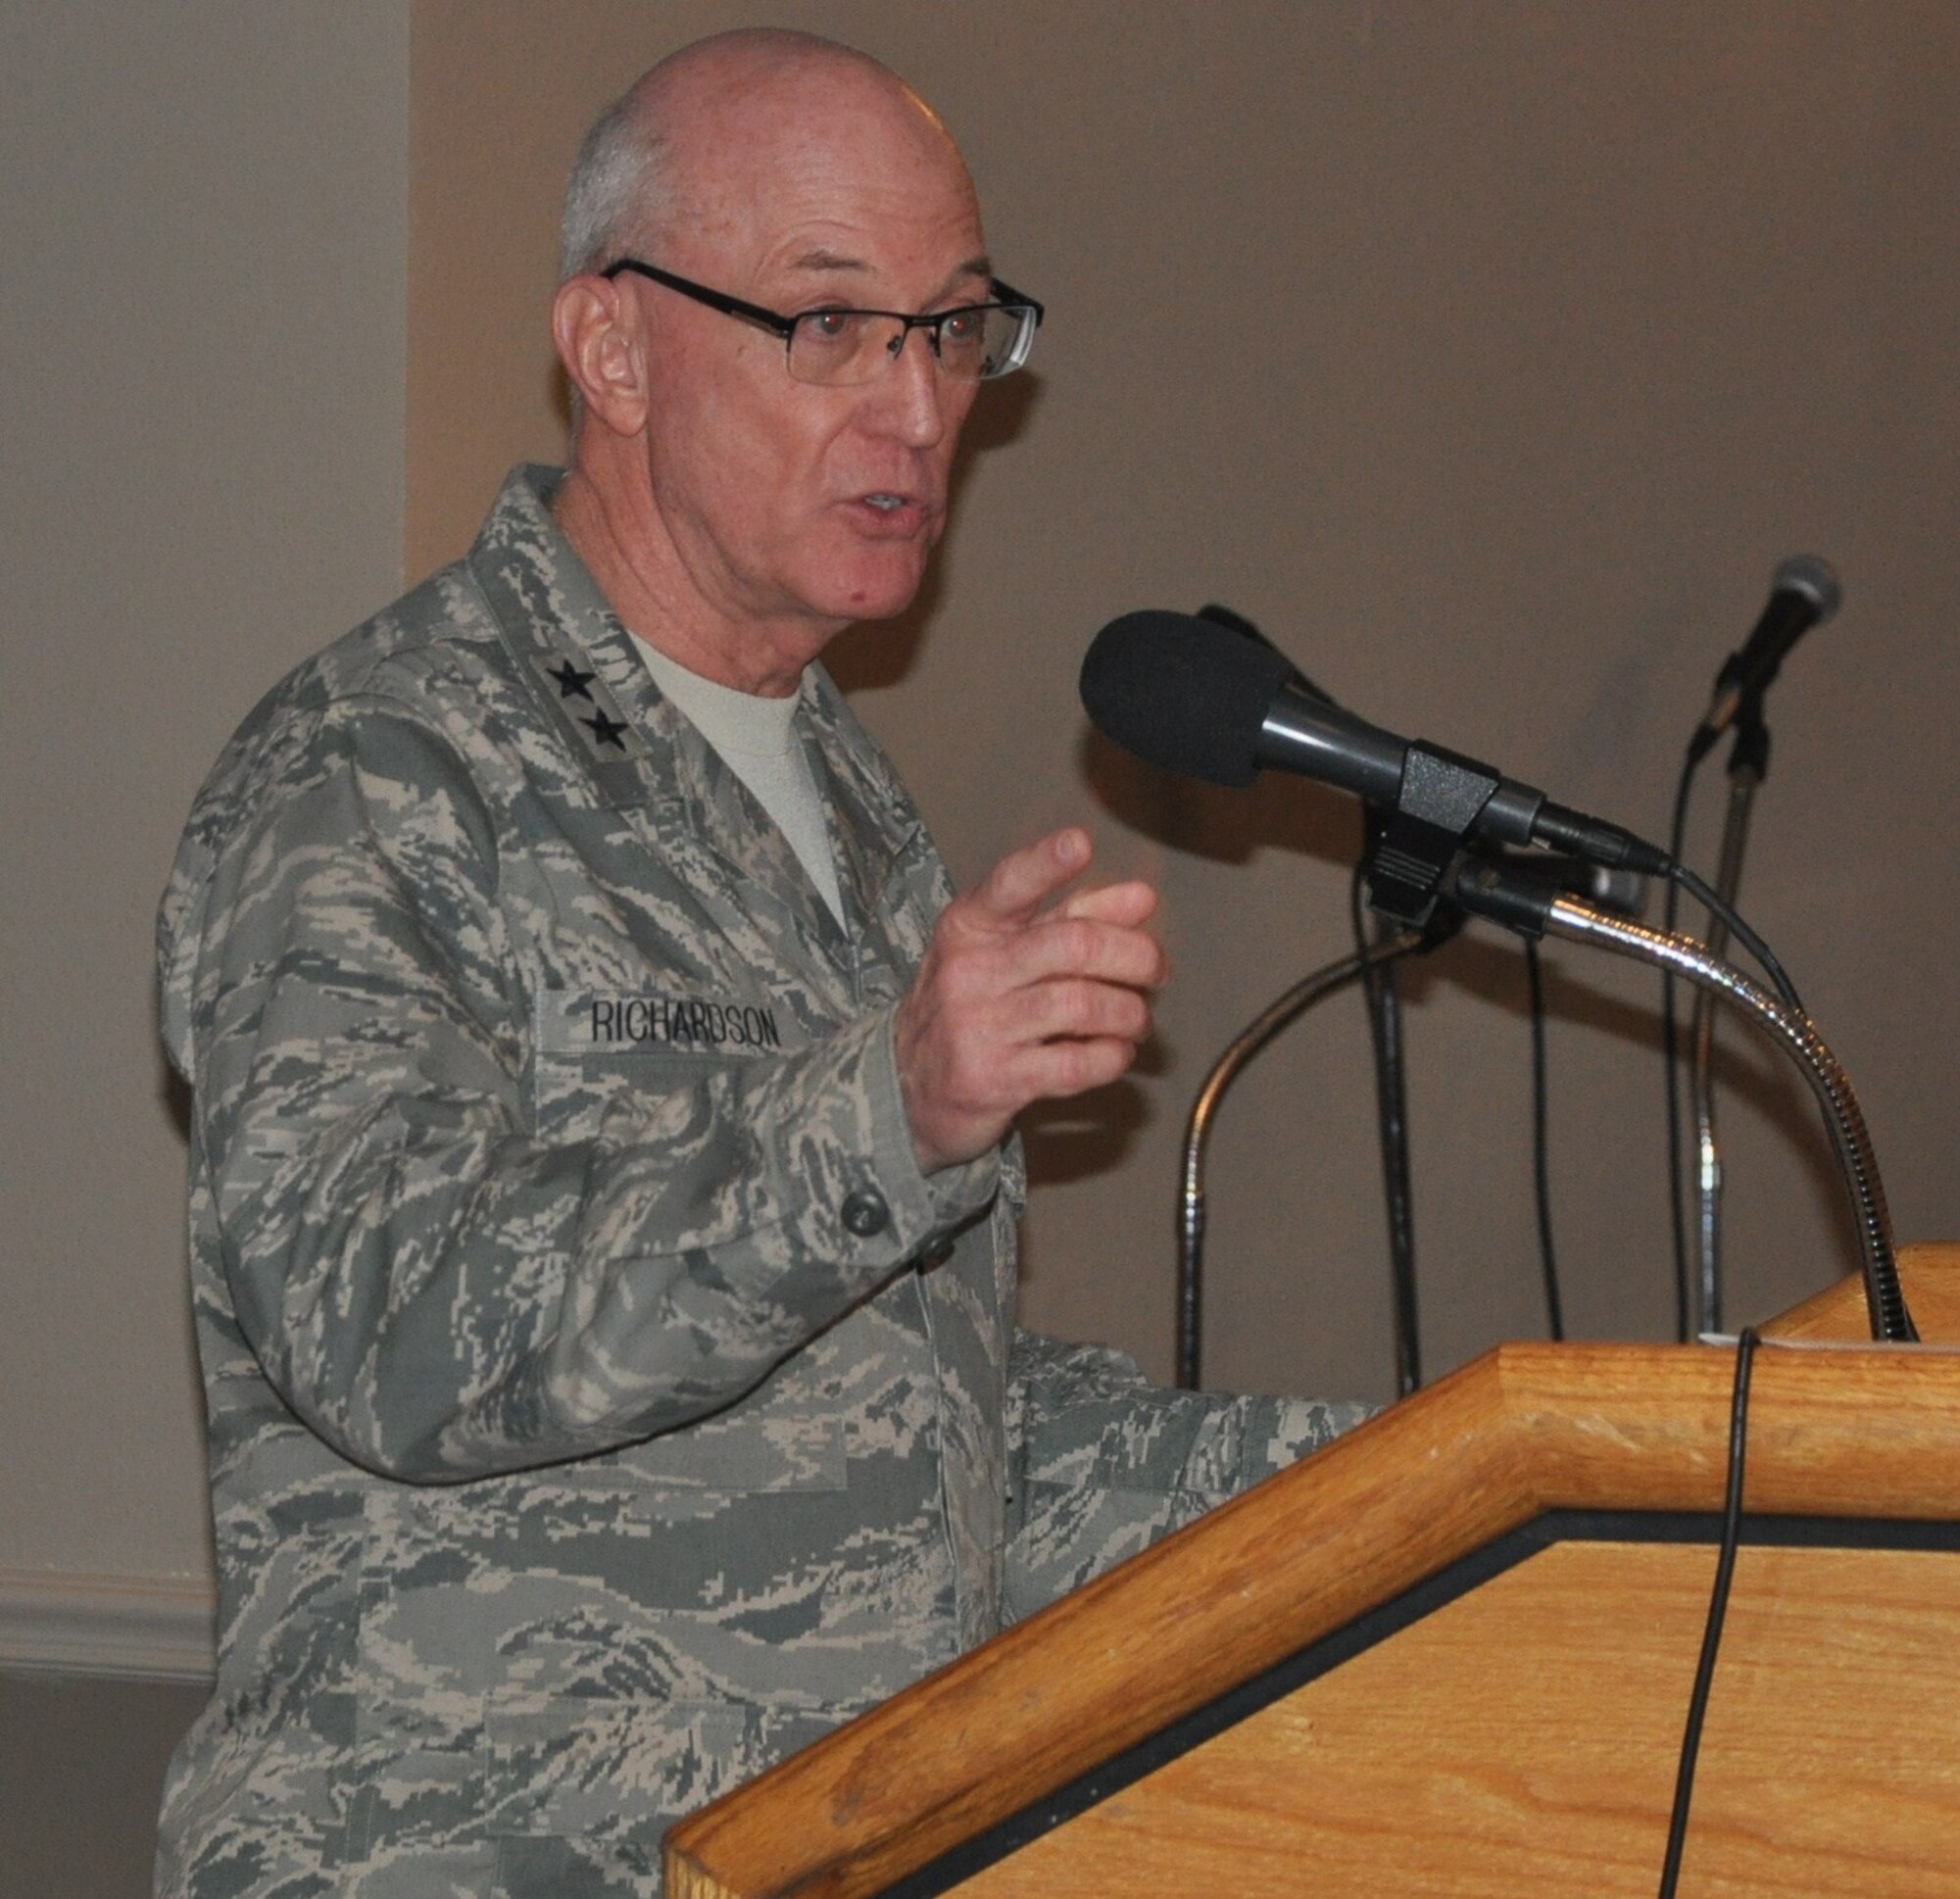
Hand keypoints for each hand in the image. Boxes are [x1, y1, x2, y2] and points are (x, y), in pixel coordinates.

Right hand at [895, 827, 1165, 1173]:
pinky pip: (1074, 1063)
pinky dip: (1111, 1057)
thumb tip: (1140, 898)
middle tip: (1156, 970)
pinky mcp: (991, 1079)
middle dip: (1135, 956)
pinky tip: (1115, 1052)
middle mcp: (969, 971)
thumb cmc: (971, 1007)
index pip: (1009, 885)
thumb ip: (1072, 917)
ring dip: (1129, 1013)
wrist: (911, 1086)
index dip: (1046, 863)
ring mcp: (976, 1026)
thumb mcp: (1005, 951)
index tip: (1079, 844)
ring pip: (1082, 1004)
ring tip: (1136, 1019)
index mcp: (969, 927)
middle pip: (1073, 946)